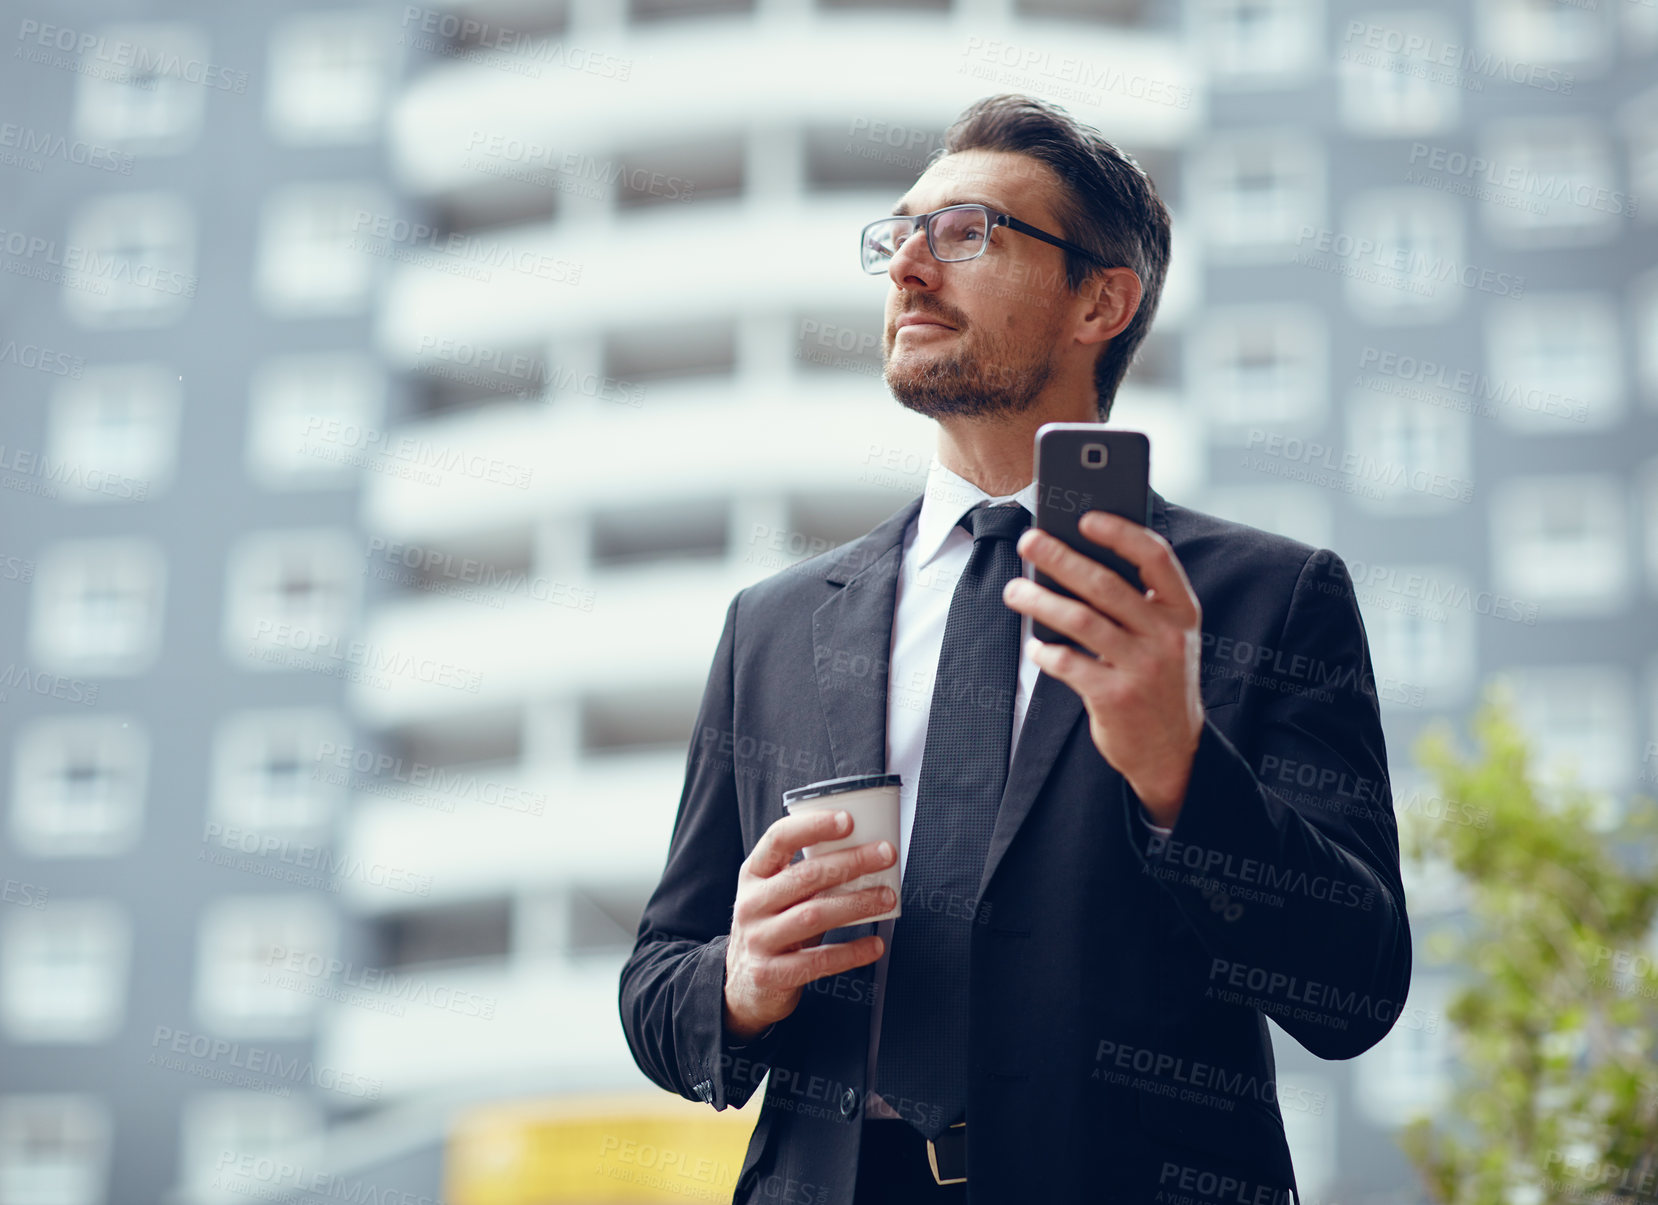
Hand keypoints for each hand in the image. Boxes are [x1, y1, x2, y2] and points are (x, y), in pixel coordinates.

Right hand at [723, 808, 896, 1039]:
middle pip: (805, 876)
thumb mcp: (775, 896)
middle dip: (851, 862)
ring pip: (814, 915)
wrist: (741, 987)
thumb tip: (864, 853)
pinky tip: (874, 944)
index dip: (813, 826)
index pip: (779, 839)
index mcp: (753, 875)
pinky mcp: (771, 974)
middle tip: (885, 855)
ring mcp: (759, 940)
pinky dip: (851, 952)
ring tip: (887, 897)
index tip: (847, 820)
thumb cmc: (771, 929)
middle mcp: (751, 903)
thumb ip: (807, 876)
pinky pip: (818, 961)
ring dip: (857, 903)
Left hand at [1001, 509, 1203, 827]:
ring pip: (1081, 620)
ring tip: (1015, 590)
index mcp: (1182, 612)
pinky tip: (1035, 646)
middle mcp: (1167, 636)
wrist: (1174, 752)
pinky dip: (1046, 652)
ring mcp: (1143, 668)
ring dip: (1040, 600)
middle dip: (1061, 558)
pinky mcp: (1116, 698)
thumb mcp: (1167, 638)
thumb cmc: (1160, 682)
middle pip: (1106, 584)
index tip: (1085, 518)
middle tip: (1028, 542)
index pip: (1156, 557)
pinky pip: (1070, 664)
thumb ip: (1139, 603)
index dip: (1121, 533)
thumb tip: (1080, 559)